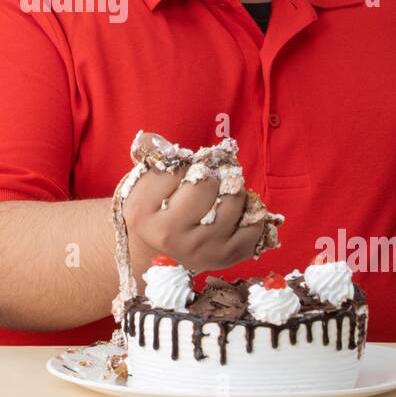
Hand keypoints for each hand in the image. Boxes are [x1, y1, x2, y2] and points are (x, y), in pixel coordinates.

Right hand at [122, 163, 263, 272]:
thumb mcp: (142, 181)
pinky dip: (251, 212)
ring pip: (234, 200)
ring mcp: (199, 249)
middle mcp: (168, 234)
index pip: (175, 168)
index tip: (178, 177)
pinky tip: (235, 213)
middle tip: (205, 182)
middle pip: (206, 184)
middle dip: (210, 176)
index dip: (182, 165)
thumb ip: (149, 153)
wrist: (159, 253)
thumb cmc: (155, 208)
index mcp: (141, 211)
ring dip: (233, 190)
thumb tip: (153, 139)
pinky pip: (254, 223)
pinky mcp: (226, 257)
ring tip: (221, 194)